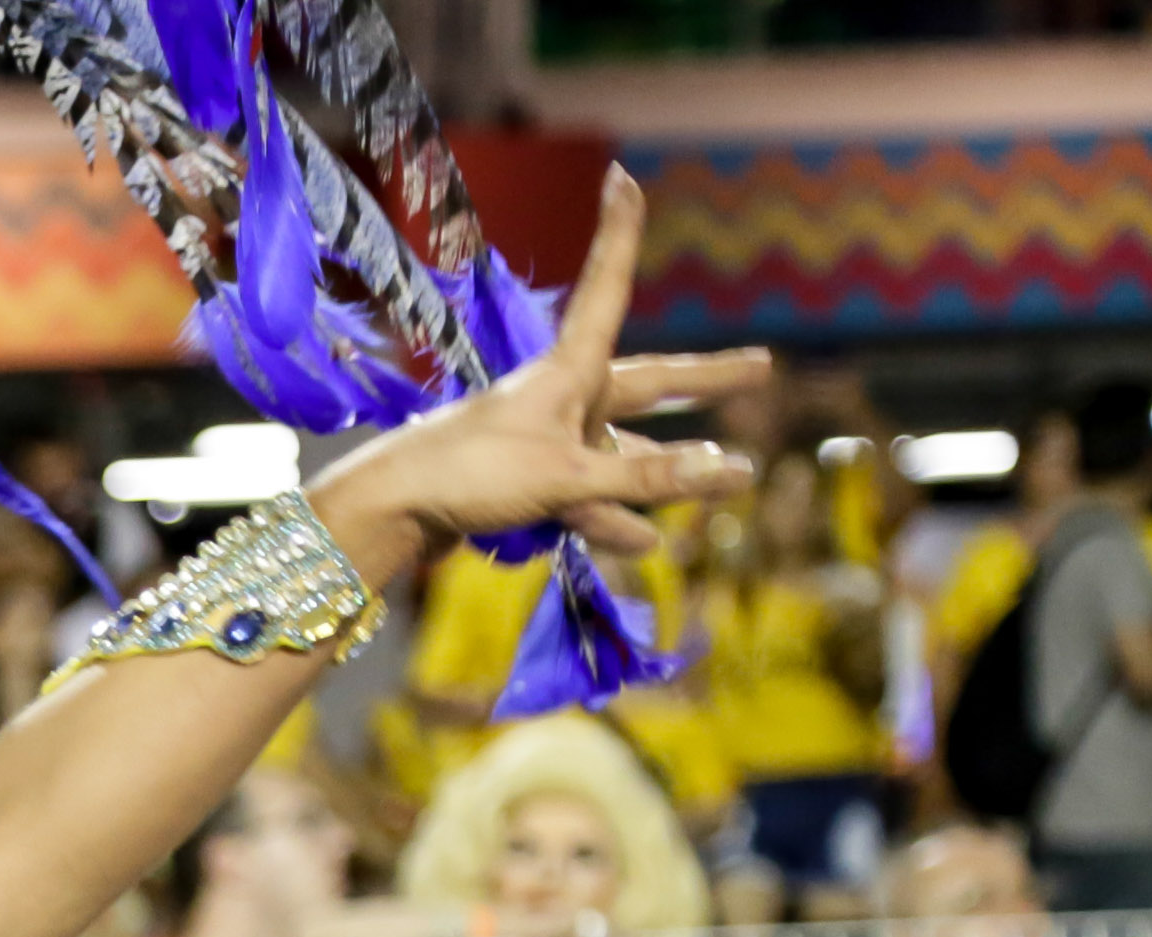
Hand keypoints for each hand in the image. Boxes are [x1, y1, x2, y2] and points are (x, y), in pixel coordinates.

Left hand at [310, 174, 761, 572]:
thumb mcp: (570, 476)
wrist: (392, 511)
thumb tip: (732, 472)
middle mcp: (563, 399)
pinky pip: (585, 500)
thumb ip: (646, 479)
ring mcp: (545, 443)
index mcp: (570, 371)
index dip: (620, 234)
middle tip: (759, 367)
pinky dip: (612, 522)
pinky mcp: (525, 485)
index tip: (623, 176)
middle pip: (649, 385)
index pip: (608, 288)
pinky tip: (646, 545)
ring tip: (722, 476)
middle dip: (704, 380)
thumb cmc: (475, 474)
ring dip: (663, 469)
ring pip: (621, 454)